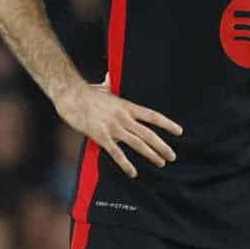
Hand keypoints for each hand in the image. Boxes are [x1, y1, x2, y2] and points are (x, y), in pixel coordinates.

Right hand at [53, 75, 182, 178]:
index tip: (179, 131)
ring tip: (160, 163)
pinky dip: (126, 164)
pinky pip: (116, 153)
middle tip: (172, 156)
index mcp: (126, 106)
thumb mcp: (102, 87)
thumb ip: (109, 84)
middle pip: (148, 133)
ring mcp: (113, 127)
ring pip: (137, 143)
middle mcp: (123, 117)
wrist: (70, 96)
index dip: (167, 124)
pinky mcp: (100, 136)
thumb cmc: (85, 92)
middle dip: (162, 146)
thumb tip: (109, 76)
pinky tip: (133, 173)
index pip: (152, 116)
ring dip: (151, 154)